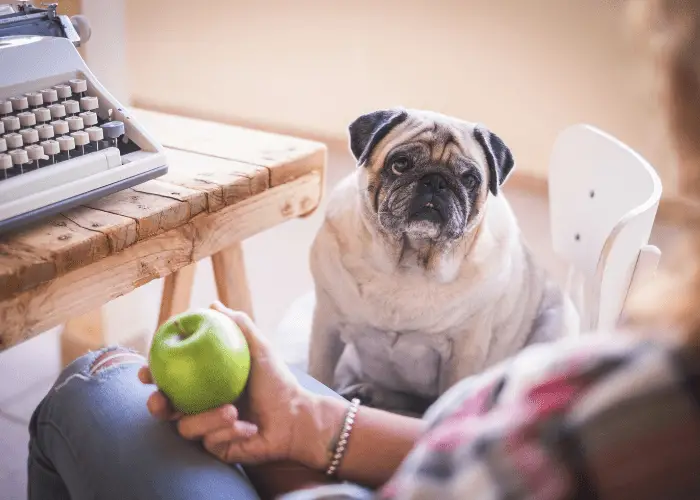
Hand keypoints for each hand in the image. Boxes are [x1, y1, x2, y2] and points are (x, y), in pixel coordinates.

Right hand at [139, 301, 337, 467]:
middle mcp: (200, 406)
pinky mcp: (216, 450)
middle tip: (162, 400)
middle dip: (157, 405)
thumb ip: (238, 326)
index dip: (152, 375)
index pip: (170, 378)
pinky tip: (248, 428)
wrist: (296, 417)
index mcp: (203, 383)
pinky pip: (210, 442)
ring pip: (186, 428)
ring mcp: (206, 429)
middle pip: (164, 409)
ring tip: (233, 410)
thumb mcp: (259, 349)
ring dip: (208, 419)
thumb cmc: (278, 381)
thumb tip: (213, 304)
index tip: (146, 371)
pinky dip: (229, 432)